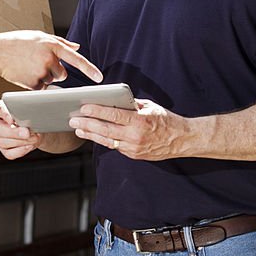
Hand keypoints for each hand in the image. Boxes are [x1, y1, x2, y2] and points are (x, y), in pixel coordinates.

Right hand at [0, 31, 102, 88]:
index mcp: (52, 45)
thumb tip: (77, 47)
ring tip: (28, 67)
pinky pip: (41, 88)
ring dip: (43, 77)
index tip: (100, 78)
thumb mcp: (40, 37)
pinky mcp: (33, 83)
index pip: (76, 59)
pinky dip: (35, 84)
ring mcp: (41, 71)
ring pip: (51, 81)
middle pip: (62, 74)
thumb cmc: (17, 43)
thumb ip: (60, 42)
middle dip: (54, 71)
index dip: (89, 69)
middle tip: (38, 63)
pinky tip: (24, 74)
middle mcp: (48, 58)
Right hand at [0, 99, 41, 159]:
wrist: (37, 129)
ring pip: (3, 142)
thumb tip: (28, 120)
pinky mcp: (4, 150)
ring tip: (34, 138)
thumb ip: (26, 113)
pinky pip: (9, 154)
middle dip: (14, 132)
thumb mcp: (29, 111)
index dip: (5, 114)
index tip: (12, 119)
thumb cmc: (29, 117)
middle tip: (27, 132)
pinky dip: (21, 150)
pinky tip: (29, 145)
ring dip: (21, 141)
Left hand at [68, 99, 193, 160]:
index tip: (84, 107)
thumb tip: (115, 101)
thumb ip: (132, 105)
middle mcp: (135, 136)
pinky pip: (114, 146)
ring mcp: (133, 148)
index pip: (113, 115)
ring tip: (78, 128)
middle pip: (105, 130)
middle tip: (73, 119)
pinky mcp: (133, 155)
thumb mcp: (150, 107)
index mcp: (139, 121)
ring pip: (106, 140)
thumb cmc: (167, 120)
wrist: (182, 140)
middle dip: (87, 124)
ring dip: (90, 134)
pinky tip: (94, 135)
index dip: (97, 111)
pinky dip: (103, 140)